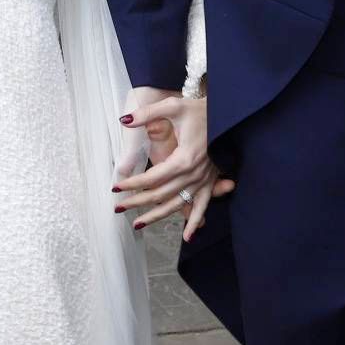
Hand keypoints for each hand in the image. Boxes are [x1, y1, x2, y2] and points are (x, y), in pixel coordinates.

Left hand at [113, 87, 235, 240]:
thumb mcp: (173, 106)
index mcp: (184, 159)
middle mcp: (193, 174)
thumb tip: (124, 121)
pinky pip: (202, 206)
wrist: (228, 114)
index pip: (152, 178)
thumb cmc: (200, 109)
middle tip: (117, 208)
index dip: (132, 184)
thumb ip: (147, 115)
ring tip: (137, 224)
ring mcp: (203, 180)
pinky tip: (187, 238)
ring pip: (177, 205)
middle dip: (137, 202)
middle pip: (160, 195)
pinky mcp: (210, 182)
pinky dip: (195, 222)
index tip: (116, 187)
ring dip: (157, 216)